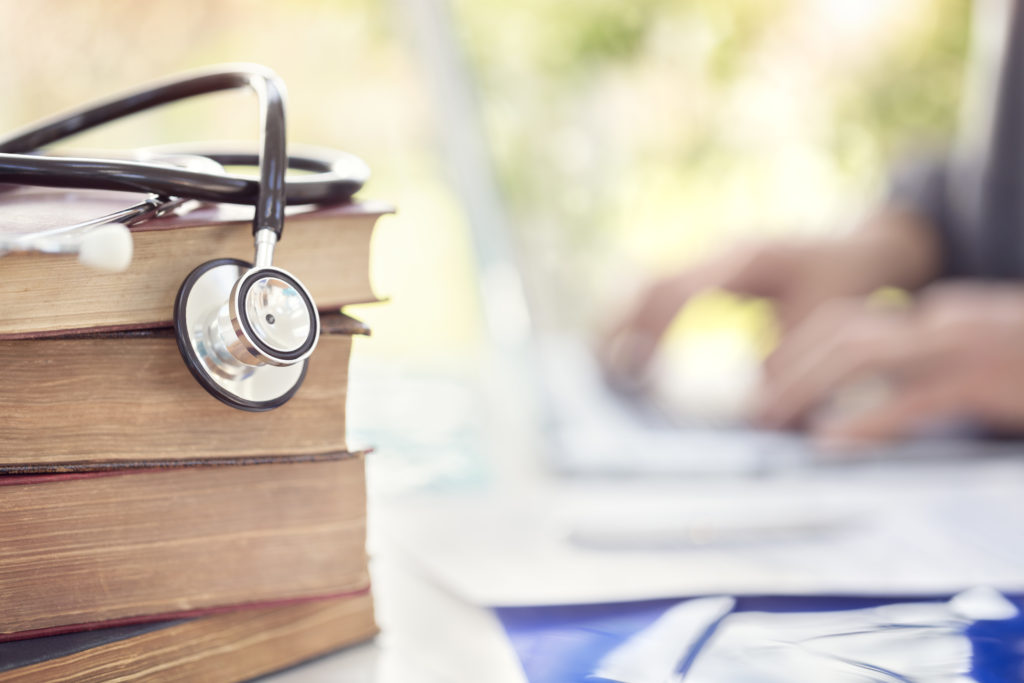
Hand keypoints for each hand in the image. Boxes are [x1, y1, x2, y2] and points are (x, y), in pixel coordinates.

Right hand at [601, 208, 939, 385]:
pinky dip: (644, 322)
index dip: (653, 333)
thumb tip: (750, 413)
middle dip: (620, 326)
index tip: (637, 373)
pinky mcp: (713, 272)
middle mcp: (720, 253)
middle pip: (651, 283)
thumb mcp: (827, 324)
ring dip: (625, 323)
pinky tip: (635, 355)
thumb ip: (787, 364)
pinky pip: (666, 293)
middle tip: (600, 371)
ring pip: (651, 284)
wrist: (868, 246)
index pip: (681, 293)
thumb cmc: (850, 281)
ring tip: (606, 367)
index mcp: (746, 260)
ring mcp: (714, 259)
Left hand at [755, 283, 1023, 443]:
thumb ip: (918, 371)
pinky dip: (866, 420)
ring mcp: (961, 348)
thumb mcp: (968, 362)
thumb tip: (852, 405)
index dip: (795, 349)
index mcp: (933, 318)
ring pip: (863, 357)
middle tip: (755, 412)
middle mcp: (940, 323)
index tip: (765, 380)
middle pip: (841, 335)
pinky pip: (911, 399)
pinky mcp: (983, 382)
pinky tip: (831, 442)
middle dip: (788, 371)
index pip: (844, 321)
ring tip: (773, 423)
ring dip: (806, 388)